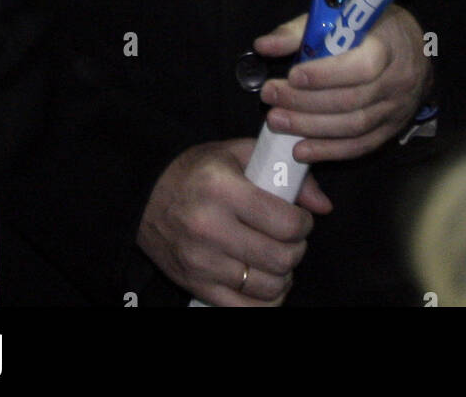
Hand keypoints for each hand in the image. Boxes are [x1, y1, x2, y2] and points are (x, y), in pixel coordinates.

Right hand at [137, 139, 331, 306]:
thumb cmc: (196, 172)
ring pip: (268, 287)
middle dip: (297, 250)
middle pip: (281, 258)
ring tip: (277, 258)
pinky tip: (264, 282)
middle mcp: (210, 227)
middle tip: (291, 239)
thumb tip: (322, 206)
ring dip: (283, 275)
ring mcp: (201, 262)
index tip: (300, 218)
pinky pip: (246, 310)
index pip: (286, 222)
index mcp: (222, 188)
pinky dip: (266, 300)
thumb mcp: (237, 154)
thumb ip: (284, 172)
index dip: (304, 224)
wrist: (143, 197)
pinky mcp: (195, 286)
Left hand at [255, 5, 431, 162]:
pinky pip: (360, 146)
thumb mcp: (341, 16)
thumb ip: (300, 31)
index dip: (326, 75)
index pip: (362, 67)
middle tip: (271, 97)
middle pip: (351, 100)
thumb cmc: (373, 26)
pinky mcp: (391, 129)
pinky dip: (329, 151)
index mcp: (388, 46)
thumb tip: (263, 45)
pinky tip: (300, 150)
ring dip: (311, 128)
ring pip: (354, 127)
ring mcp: (396, 109)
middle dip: (305, 102)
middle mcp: (397, 81)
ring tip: (277, 121)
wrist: (414, 49)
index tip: (292, 75)